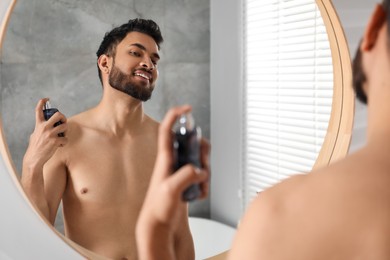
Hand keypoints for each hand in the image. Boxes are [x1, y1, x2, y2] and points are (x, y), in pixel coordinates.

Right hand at [23, 98, 67, 168]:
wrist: (34, 158)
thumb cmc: (35, 147)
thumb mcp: (34, 134)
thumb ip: (40, 129)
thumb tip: (48, 125)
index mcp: (38, 125)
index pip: (38, 110)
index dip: (42, 102)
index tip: (46, 98)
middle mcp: (44, 127)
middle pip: (58, 114)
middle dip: (63, 117)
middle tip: (63, 122)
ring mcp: (50, 134)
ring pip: (65, 126)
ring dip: (66, 131)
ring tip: (62, 136)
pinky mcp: (55, 141)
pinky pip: (66, 139)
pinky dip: (64, 142)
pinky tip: (60, 145)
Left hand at [136, 105, 209, 259]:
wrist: (158, 225)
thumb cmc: (158, 208)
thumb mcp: (170, 190)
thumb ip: (186, 176)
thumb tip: (200, 170)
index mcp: (165, 158)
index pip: (168, 129)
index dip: (176, 115)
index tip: (188, 108)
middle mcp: (172, 161)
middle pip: (192, 142)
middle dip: (203, 150)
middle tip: (204, 165)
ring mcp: (180, 171)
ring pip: (199, 158)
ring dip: (206, 170)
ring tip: (201, 187)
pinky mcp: (186, 180)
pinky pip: (201, 174)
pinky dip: (205, 183)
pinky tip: (199, 195)